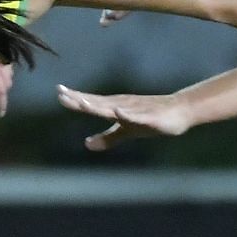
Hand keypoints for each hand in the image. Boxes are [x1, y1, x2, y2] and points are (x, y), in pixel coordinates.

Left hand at [57, 84, 192, 150]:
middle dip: (80, 99)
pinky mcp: (149, 117)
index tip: (58, 92)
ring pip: (113, 107)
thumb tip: (87, 144)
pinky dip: (126, 113)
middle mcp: (122, 105)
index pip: (91, 103)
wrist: (178, 112)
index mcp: (115, 108)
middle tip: (61, 92)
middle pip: (97, 103)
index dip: (74, 99)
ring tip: (82, 102)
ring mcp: (135, 110)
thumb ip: (107, 138)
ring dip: (98, 105)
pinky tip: (117, 111)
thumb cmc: (150, 119)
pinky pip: (136, 116)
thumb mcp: (126, 131)